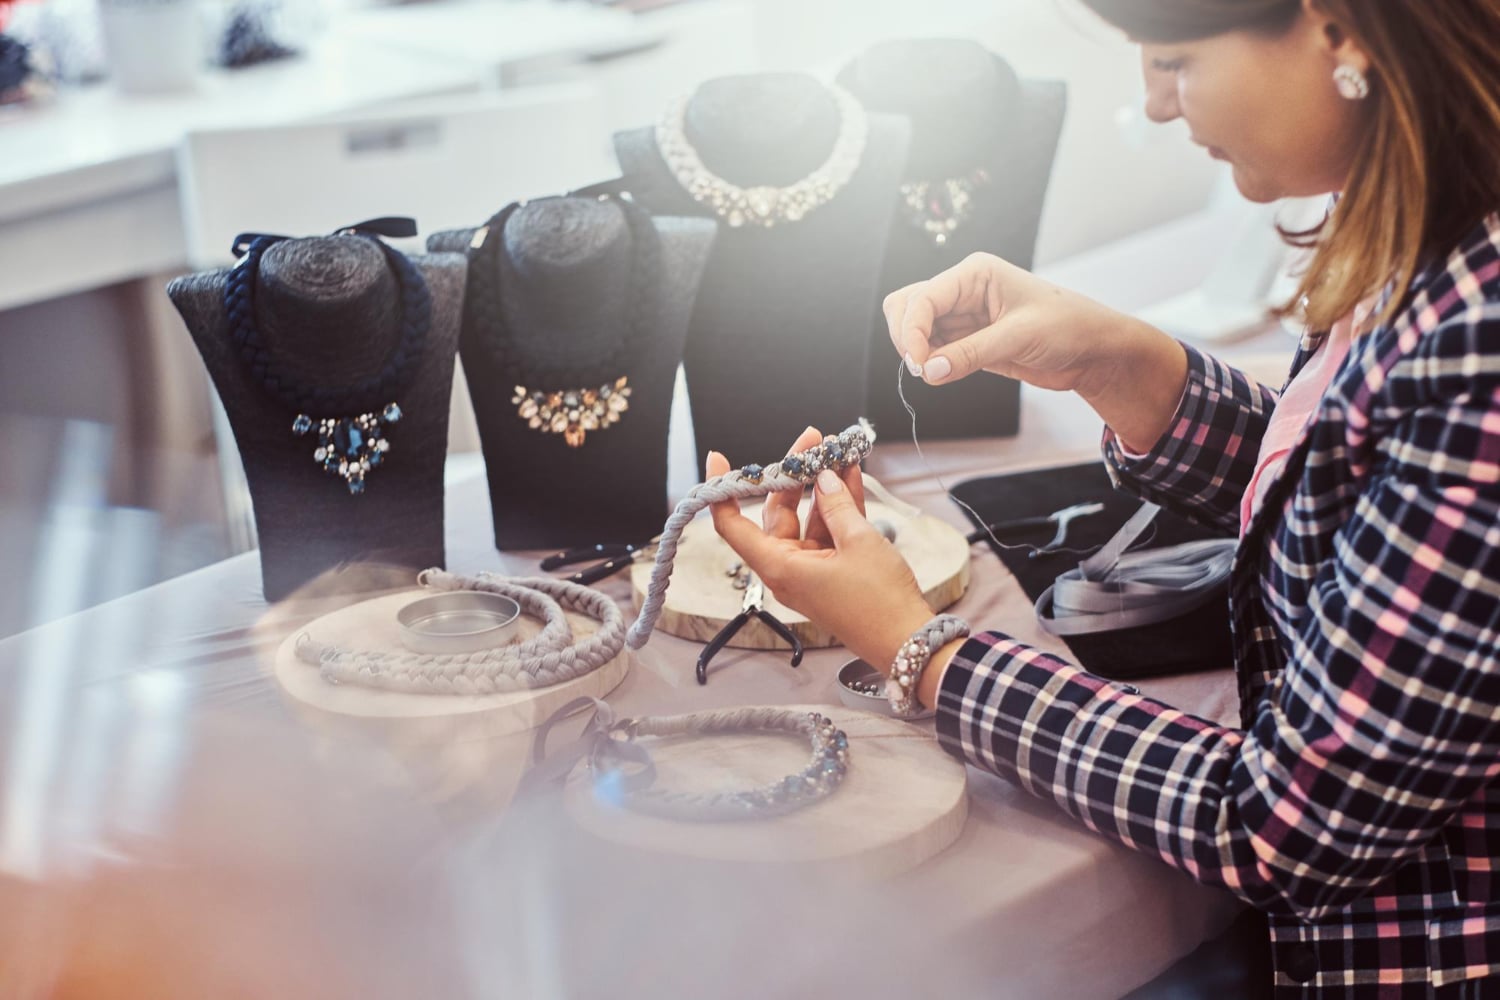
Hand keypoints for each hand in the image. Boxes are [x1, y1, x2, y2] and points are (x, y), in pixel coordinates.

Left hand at [706, 427, 933, 670]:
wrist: (908, 640)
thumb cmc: (879, 603)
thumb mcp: (859, 543)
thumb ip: (837, 506)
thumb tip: (823, 477)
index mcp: (780, 568)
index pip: (734, 526)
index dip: (723, 491)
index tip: (720, 458)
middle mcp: (789, 569)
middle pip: (777, 512)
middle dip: (794, 474)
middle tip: (811, 440)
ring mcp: (812, 568)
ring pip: (808, 517)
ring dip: (823, 485)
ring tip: (836, 450)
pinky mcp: (834, 569)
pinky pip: (830, 529)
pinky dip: (839, 504)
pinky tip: (849, 473)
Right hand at [883, 252, 1188, 450]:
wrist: (1093, 350)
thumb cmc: (1068, 327)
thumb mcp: (1020, 337)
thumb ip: (971, 354)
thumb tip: (928, 371)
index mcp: (975, 273)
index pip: (923, 297)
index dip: (912, 330)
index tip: (919, 364)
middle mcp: (963, 290)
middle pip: (907, 306)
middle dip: (906, 337)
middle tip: (921, 368)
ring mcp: (963, 316)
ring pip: (914, 328)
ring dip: (915, 351)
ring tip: (933, 372)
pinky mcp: (967, 340)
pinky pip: (932, 348)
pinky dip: (928, 363)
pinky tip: (942, 373)